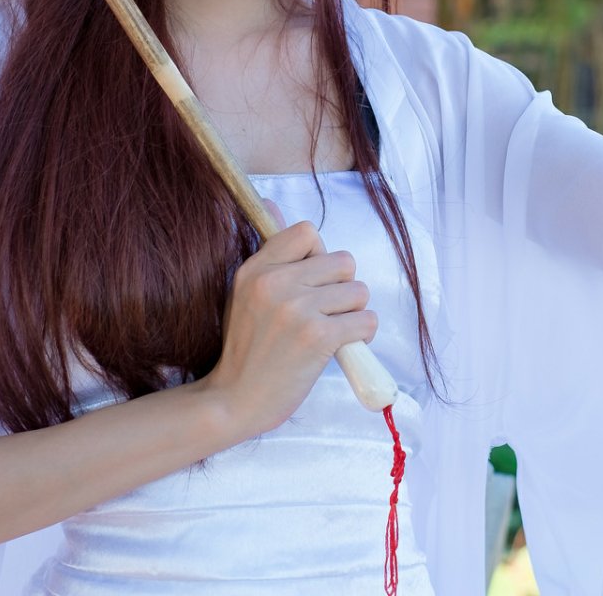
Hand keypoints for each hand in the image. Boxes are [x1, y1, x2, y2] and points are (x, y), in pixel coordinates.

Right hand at [196, 198, 376, 440]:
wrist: (235, 400)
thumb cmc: (247, 348)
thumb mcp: (244, 292)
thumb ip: (267, 252)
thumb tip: (272, 203)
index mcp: (256, 268)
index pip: (307, 232)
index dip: (319, 255)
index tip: (311, 281)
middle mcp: (275, 282)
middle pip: (343, 261)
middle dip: (342, 288)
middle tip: (324, 313)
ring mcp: (296, 309)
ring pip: (359, 291)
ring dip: (353, 314)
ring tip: (330, 332)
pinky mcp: (318, 336)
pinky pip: (366, 320)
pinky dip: (362, 335)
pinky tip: (341, 346)